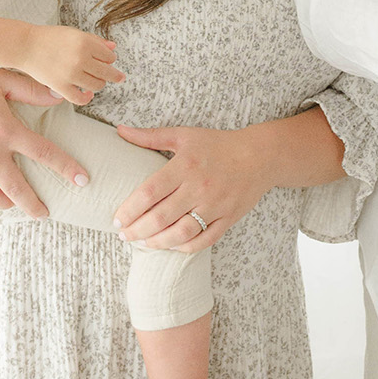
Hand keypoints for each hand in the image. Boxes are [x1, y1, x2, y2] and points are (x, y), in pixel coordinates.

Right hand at [0, 61, 89, 214]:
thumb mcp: (0, 80)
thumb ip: (32, 90)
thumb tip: (60, 96)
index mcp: (5, 131)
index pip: (44, 154)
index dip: (66, 168)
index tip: (83, 181)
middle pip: (16, 188)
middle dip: (33, 204)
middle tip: (45, 213)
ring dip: (4, 203)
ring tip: (13, 204)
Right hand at [22, 24, 122, 103]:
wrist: (26, 45)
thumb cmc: (51, 38)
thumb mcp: (75, 33)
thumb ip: (95, 41)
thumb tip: (113, 47)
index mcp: (85, 42)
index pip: (109, 57)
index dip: (110, 59)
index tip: (107, 61)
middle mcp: (80, 58)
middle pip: (107, 72)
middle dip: (114, 75)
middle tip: (118, 77)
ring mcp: (70, 74)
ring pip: (96, 85)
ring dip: (99, 84)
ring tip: (95, 81)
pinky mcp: (60, 86)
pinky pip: (80, 98)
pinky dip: (86, 98)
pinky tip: (88, 94)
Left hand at [111, 124, 271, 250]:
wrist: (260, 156)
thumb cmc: (218, 145)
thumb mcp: (184, 136)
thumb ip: (150, 136)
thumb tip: (120, 131)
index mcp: (185, 165)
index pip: (149, 192)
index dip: (130, 209)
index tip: (117, 218)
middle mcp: (199, 187)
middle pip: (161, 217)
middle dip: (137, 231)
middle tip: (124, 235)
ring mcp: (215, 205)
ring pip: (180, 233)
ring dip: (157, 243)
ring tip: (143, 243)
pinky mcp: (228, 218)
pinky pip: (204, 240)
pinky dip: (184, 247)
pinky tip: (171, 245)